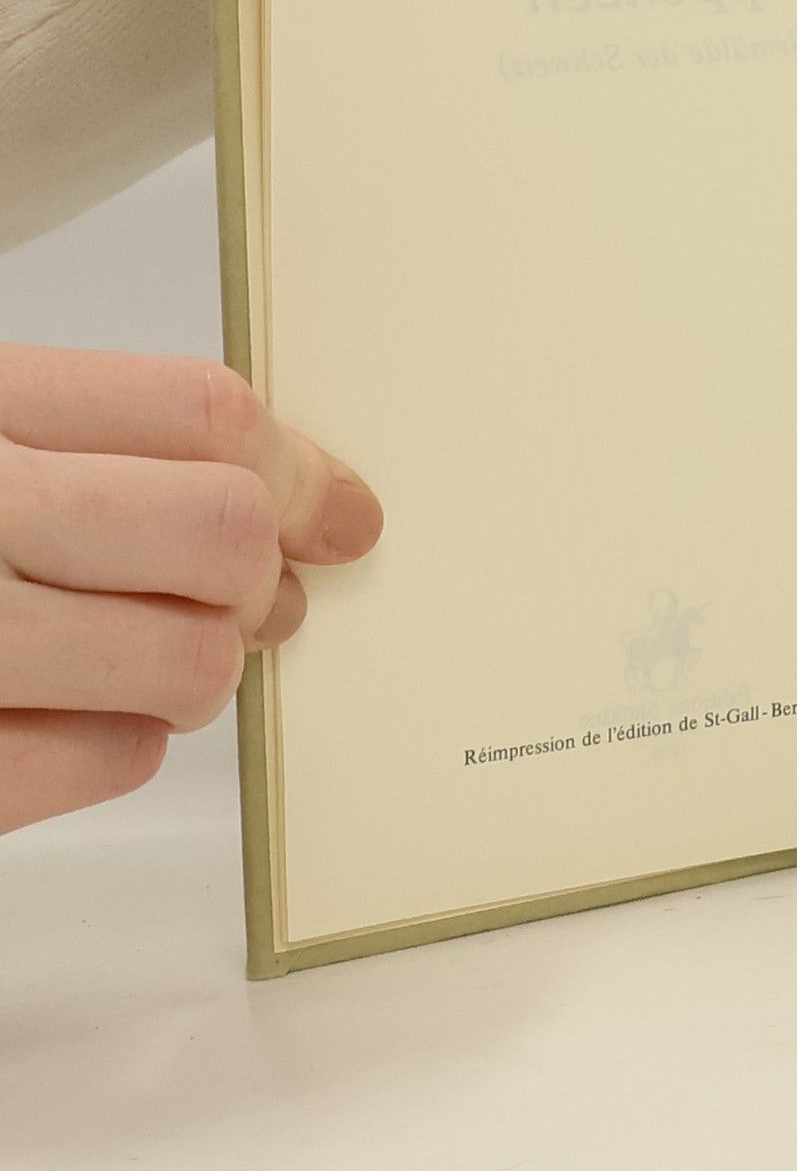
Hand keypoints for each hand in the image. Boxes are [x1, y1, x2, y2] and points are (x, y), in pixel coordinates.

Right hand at [0, 345, 382, 832]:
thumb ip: (105, 442)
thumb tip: (307, 507)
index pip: (207, 417)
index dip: (302, 471)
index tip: (341, 514)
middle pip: (222, 534)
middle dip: (258, 576)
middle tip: (250, 596)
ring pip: (187, 662)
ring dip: (198, 667)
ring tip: (152, 656)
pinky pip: (103, 759)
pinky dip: (118, 742)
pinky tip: (75, 713)